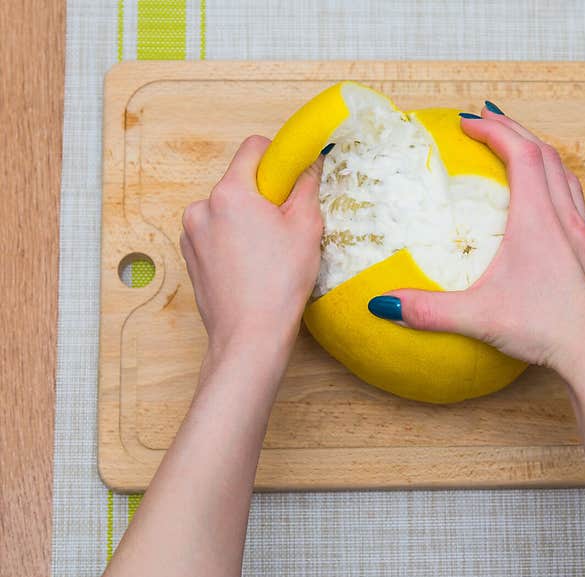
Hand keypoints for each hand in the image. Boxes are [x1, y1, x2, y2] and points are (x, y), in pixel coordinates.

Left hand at [180, 135, 323, 359]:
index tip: (294, 176)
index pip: (254, 148)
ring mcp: (190, 233)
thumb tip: (311, 161)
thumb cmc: (279, 284)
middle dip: (264, 196)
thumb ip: (307, 185)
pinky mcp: (189, 256)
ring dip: (247, 220)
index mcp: (230, 193)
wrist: (250, 336)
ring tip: (268, 253)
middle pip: (240, 182)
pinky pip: (215, 233)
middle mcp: (201, 207)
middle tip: (286, 226)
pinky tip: (251, 266)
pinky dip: (233, 240)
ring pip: (227, 210)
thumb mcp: (306, 227)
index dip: (278, 157)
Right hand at [380, 107, 584, 398]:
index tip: (468, 120)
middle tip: (487, 120)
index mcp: (537, 219)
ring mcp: (582, 234)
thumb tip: (382, 305)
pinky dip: (555, 182)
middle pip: (545, 153)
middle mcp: (564, 217)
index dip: (494, 129)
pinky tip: (544, 201)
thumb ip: (427, 311)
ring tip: (518, 147)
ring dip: (539, 152)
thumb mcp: (479, 318)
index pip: (520, 153)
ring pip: (564, 174)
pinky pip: (573, 199)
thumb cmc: (547, 329)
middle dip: (514, 129)